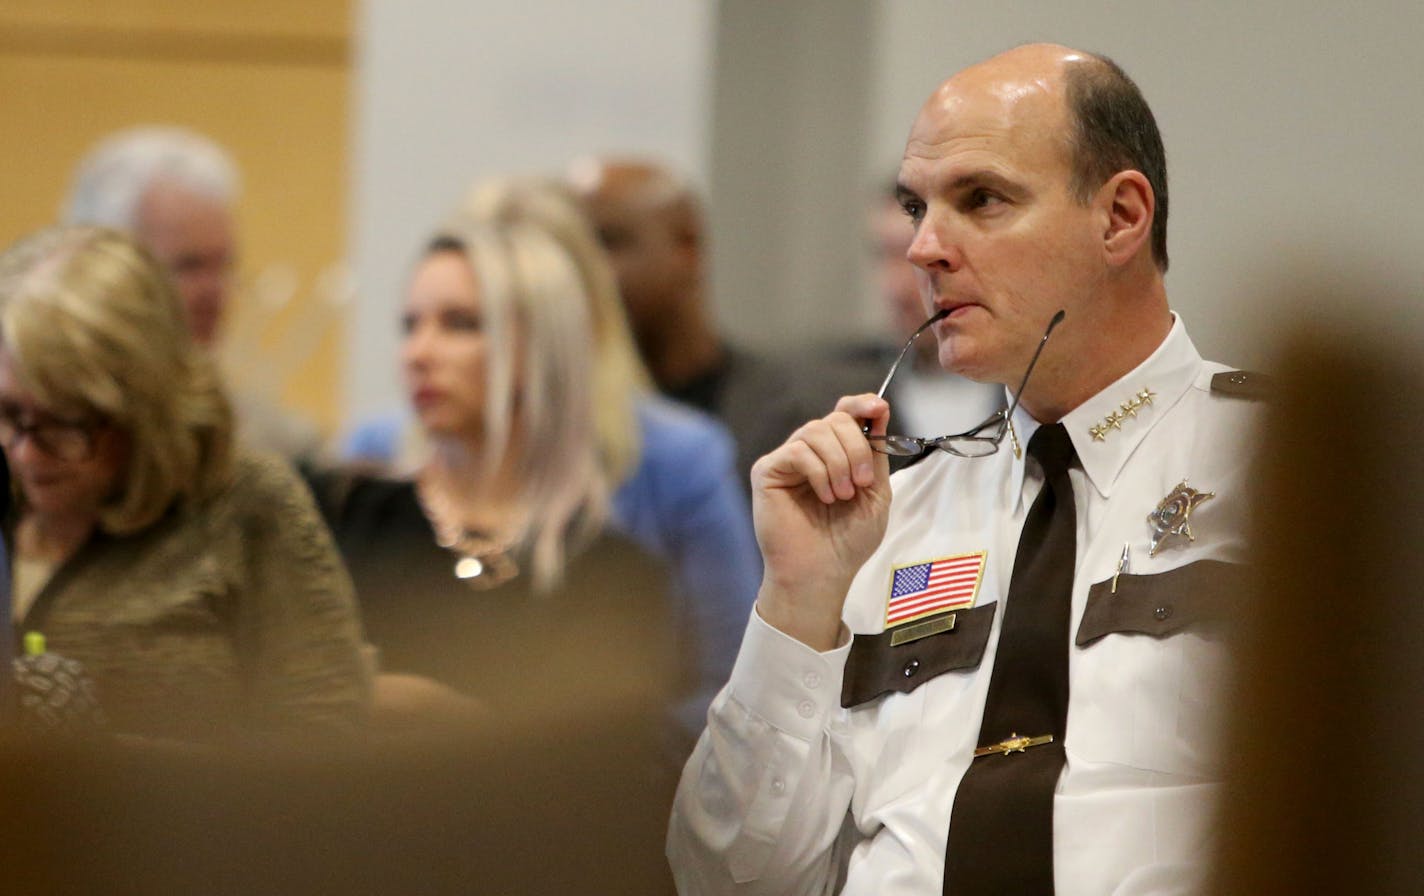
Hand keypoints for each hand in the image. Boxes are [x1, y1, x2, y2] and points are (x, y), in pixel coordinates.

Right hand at [750, 394, 892, 650]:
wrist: (822, 573)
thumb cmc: (847, 541)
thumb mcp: (875, 492)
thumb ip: (876, 452)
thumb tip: (878, 407)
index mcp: (836, 454)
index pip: (844, 412)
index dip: (860, 404)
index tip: (878, 409)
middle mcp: (810, 452)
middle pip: (835, 419)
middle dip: (857, 448)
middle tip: (862, 483)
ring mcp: (787, 460)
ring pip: (816, 430)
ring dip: (839, 463)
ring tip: (843, 495)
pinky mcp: (767, 471)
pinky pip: (798, 451)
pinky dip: (819, 473)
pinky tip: (825, 497)